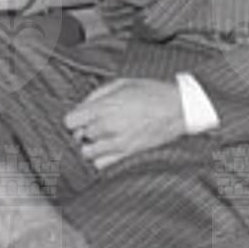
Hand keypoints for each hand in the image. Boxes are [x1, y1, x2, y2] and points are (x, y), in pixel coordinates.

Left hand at [64, 79, 186, 169]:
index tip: (81, 117)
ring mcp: (118, 143)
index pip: (70, 122)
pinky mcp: (128, 154)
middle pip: (79, 137)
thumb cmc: (152, 92)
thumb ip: (97, 95)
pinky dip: (101, 158)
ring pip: (87, 153)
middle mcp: (107, 127)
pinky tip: (108, 148)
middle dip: (84, 130)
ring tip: (101, 138)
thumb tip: (83, 106)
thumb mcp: (122, 83)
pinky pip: (102, 164)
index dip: (75, 118)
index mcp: (104, 107)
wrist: (178, 108)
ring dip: (91, 146)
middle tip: (95, 124)